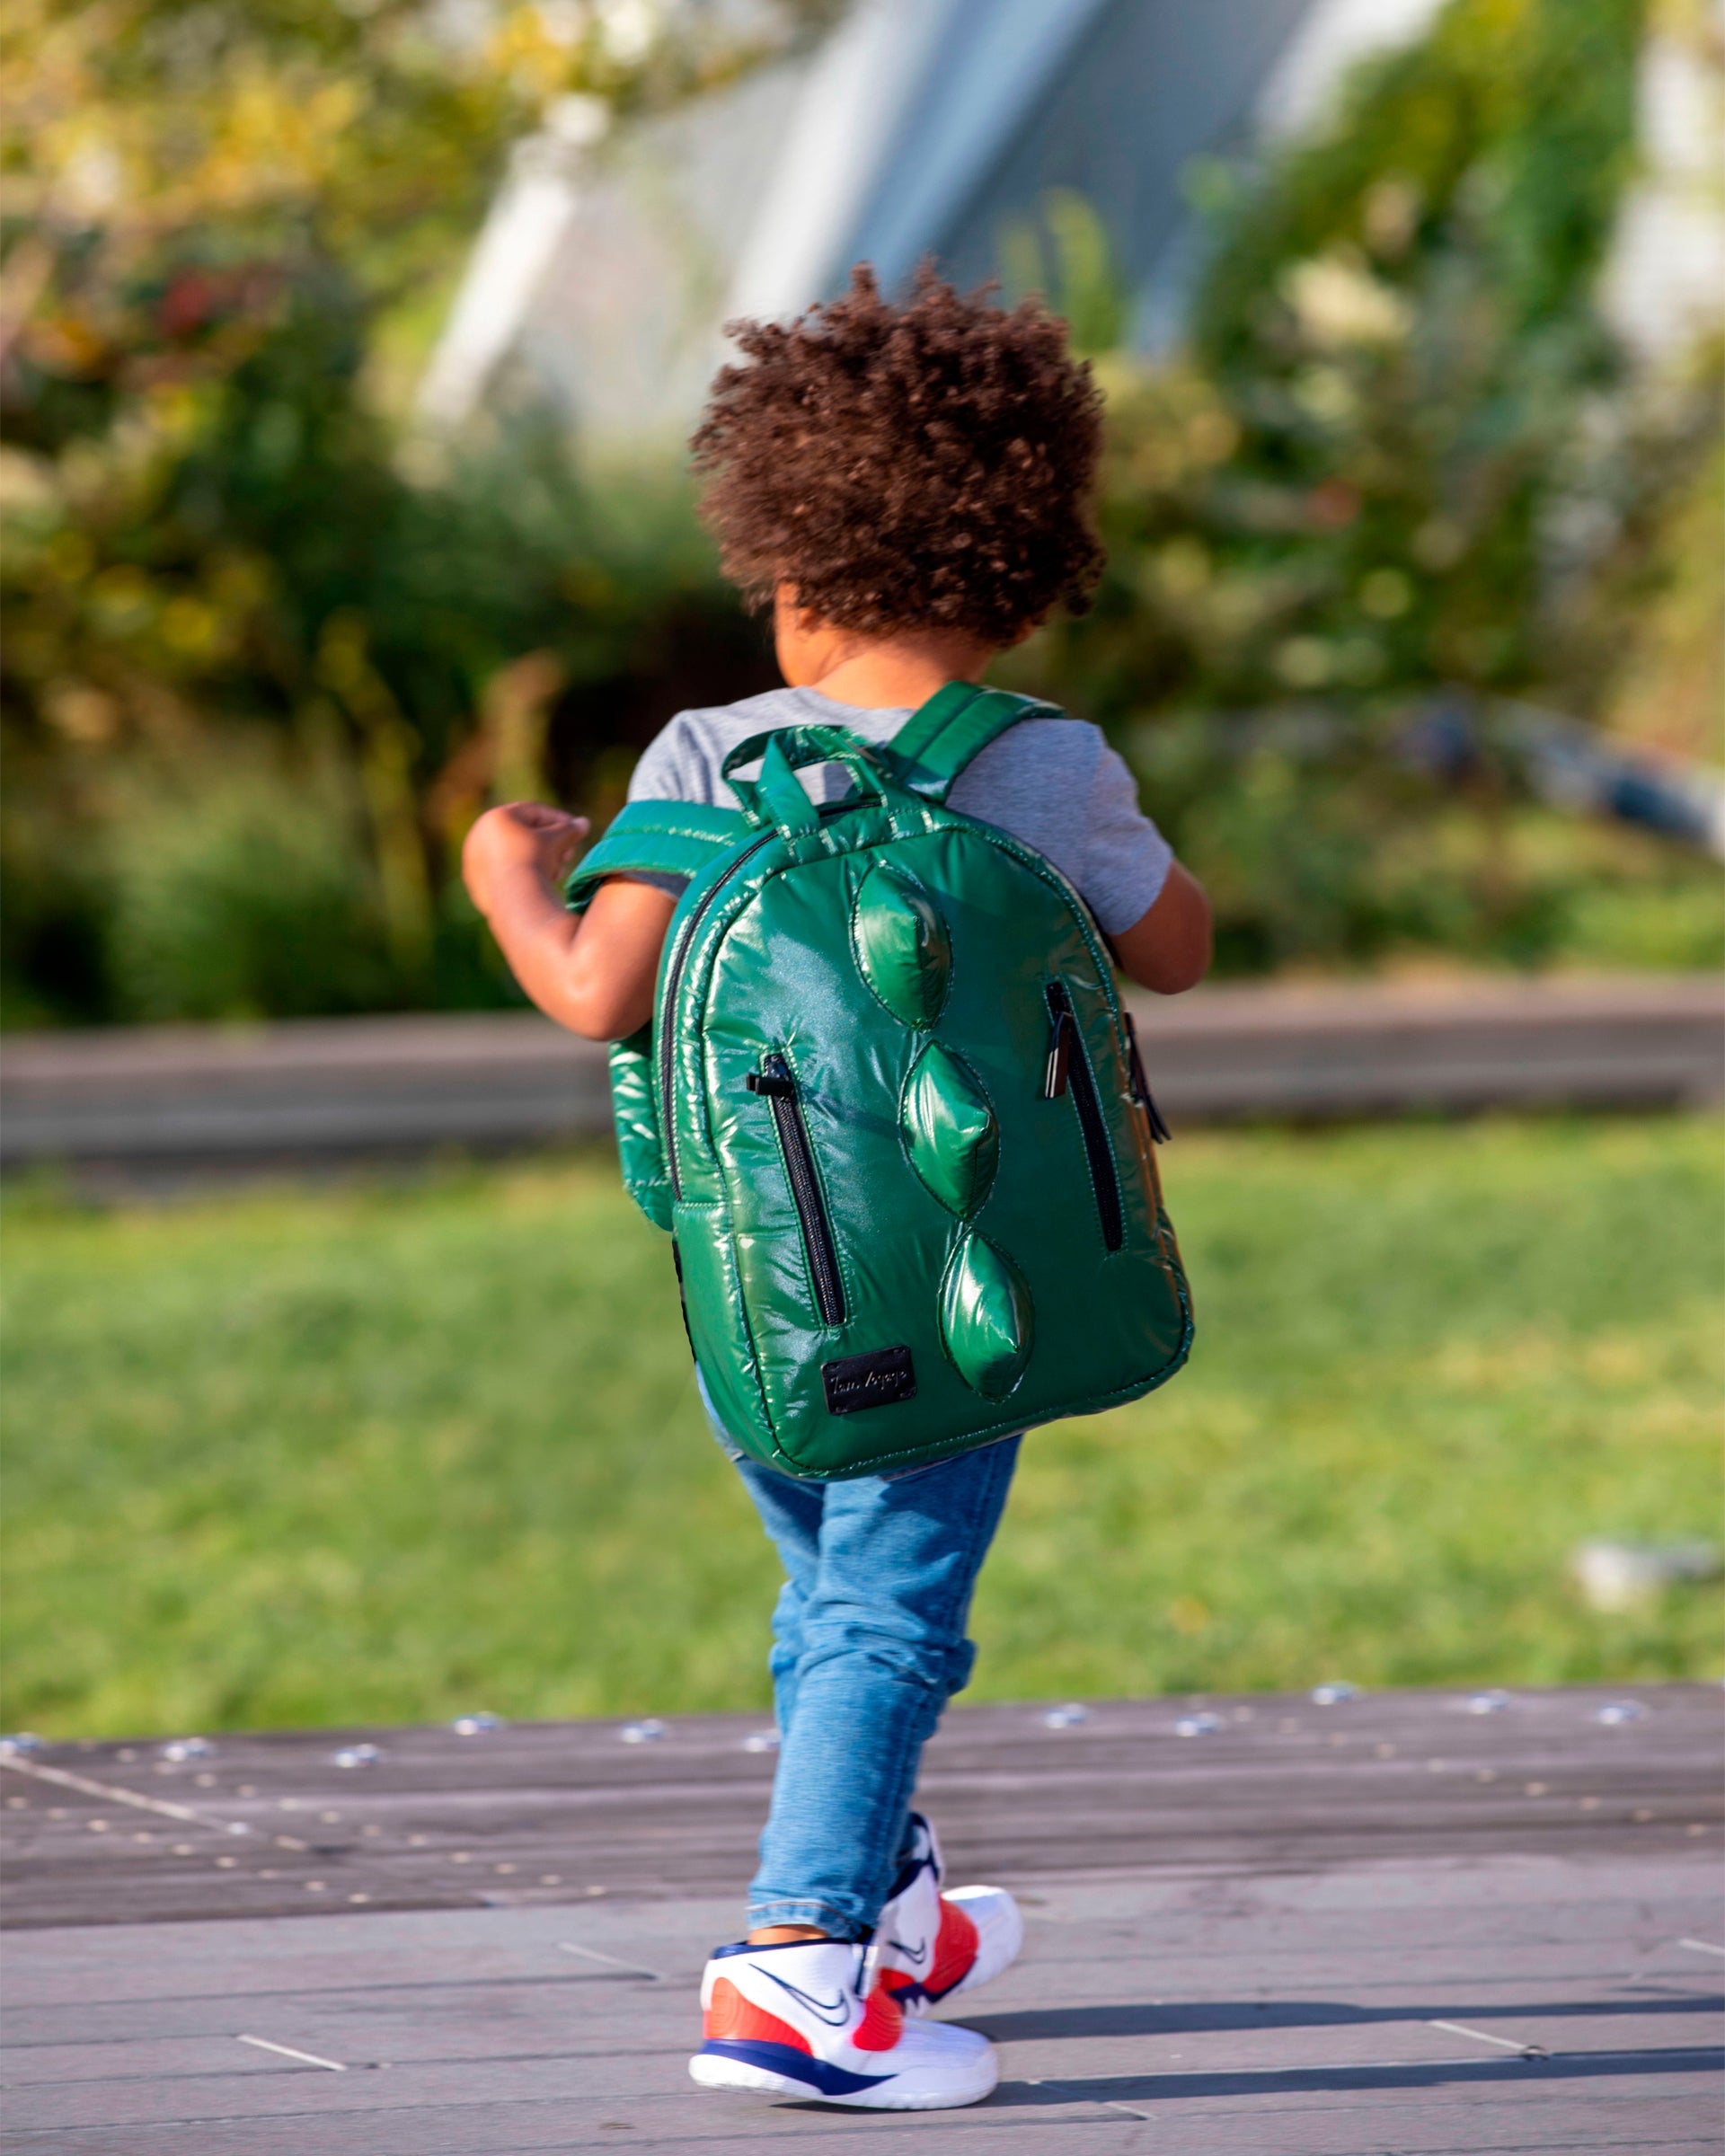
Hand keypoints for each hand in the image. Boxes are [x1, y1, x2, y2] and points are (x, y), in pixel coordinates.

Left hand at [462, 802, 589, 916]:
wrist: (514, 899)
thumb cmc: (535, 860)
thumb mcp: (557, 841)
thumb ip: (570, 829)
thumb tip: (584, 824)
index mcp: (495, 817)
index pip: (533, 812)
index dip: (559, 820)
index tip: (576, 830)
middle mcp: (478, 835)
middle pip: (522, 834)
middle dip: (549, 843)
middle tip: (568, 855)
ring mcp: (473, 861)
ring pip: (513, 855)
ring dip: (539, 860)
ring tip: (558, 871)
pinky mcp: (475, 883)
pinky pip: (504, 873)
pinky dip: (523, 874)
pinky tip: (541, 884)